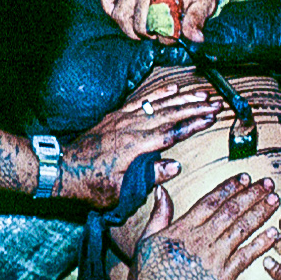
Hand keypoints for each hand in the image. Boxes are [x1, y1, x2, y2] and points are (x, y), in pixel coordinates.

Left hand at [61, 84, 217, 207]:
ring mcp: (124, 118)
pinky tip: (173, 89)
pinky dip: (159, 94)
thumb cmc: (92, 185)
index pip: (172, 132)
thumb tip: (175, 166)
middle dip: (196, 107)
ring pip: (159, 104)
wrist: (64, 169)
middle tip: (216, 103)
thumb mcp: (120, 190)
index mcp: (136, 146)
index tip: (211, 117)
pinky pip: (142, 100)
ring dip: (183, 98)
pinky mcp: (117, 116)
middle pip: (170, 113)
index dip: (194, 124)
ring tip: (203, 94)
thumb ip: (148, 177)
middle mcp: (132, 127)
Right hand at [98, 0, 219, 42]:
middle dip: (149, 35)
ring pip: (118, 14)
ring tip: (146, 29)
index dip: (166, 36)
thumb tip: (195, 38)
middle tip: (161, 34)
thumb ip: (198, 19)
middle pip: (136, 23)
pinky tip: (124, 15)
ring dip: (130, 28)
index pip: (156, 22)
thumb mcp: (206, 1)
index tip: (176, 36)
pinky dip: (108, 4)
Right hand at [125, 174, 279, 279]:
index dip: (229, 187)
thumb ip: (158, 216)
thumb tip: (162, 191)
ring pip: (242, 229)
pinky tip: (273, 233)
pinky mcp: (224, 278)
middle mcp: (201, 239)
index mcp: (182, 229)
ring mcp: (214, 258)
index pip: (211, 201)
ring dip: (260, 212)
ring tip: (275, 200)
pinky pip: (247, 256)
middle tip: (267, 183)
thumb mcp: (145, 242)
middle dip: (251, 194)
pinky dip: (261, 243)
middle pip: (231, 210)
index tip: (244, 178)